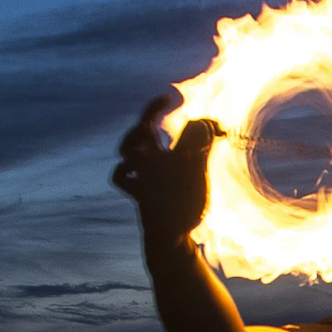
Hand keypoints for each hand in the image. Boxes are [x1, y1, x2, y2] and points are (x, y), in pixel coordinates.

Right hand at [111, 95, 223, 243]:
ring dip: (133, 141)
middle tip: (155, 119)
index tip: (166, 96)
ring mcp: (143, 179)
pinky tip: (135, 168)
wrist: (174, 235)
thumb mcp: (197, 171)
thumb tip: (211, 122)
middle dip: (143, 121)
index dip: (155, 107)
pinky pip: (120, 178)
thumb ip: (202, 146)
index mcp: (161, 155)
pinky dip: (124, 170)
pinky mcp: (140, 195)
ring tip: (146, 139)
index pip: (152, 124)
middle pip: (137, 133)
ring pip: (126, 152)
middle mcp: (149, 164)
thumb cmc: (184, 202)